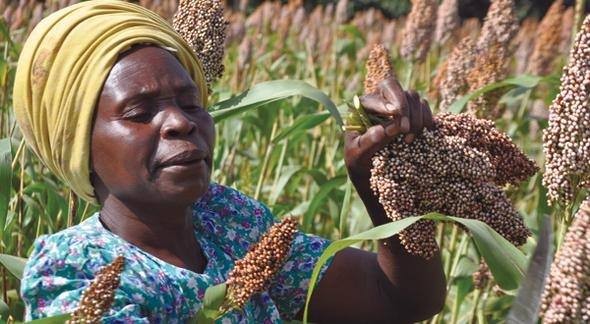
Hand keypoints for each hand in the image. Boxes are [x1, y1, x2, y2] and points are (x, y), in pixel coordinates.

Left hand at [344, 77, 433, 217]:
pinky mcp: (413, 114)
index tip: (394, 115)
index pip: (374, 96)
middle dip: (403, 105)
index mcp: (361, 108)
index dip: (385, 104)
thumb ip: (368, 143)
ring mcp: (397, 105)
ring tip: (409, 139)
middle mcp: (379, 101)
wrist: (373, 172)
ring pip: (412, 96)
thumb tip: (382, 129)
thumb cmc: (360, 162)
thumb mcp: (357, 157)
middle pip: (393, 86)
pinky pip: (424, 106)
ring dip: (415, 116)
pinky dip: (426, 119)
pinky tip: (422, 134)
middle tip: (405, 128)